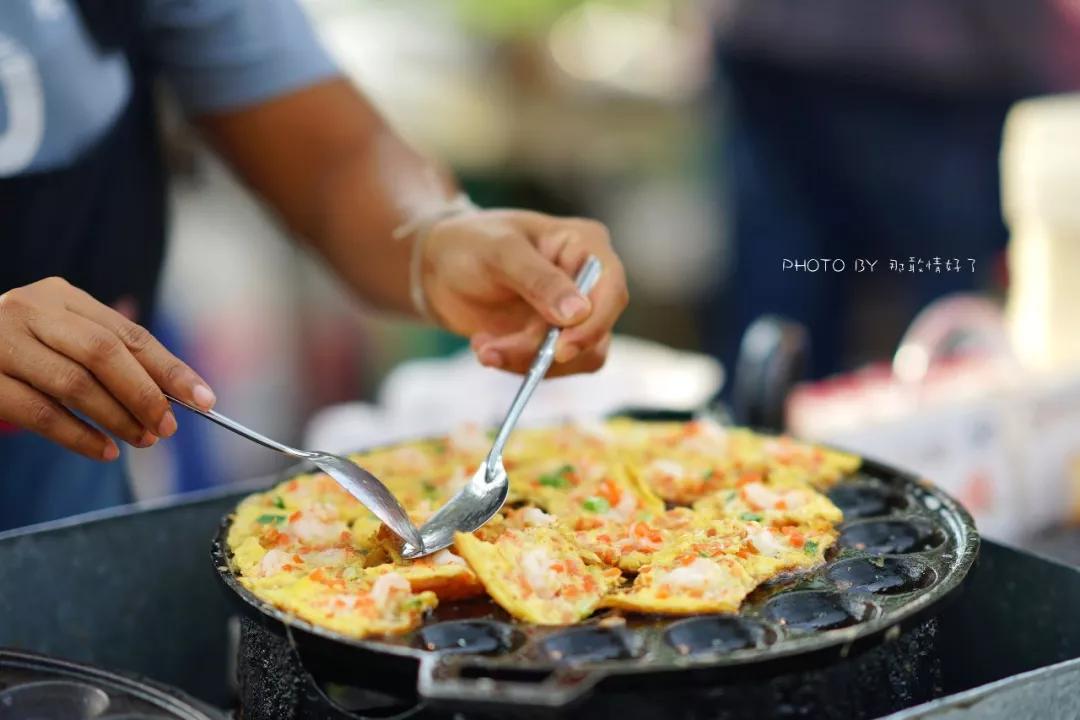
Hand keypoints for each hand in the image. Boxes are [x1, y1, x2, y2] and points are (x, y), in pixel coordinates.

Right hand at [0, 277, 215, 459]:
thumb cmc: (19, 350)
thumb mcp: (60, 337)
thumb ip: (108, 356)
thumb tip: (175, 395)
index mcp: (60, 295)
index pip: (128, 333)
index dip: (170, 368)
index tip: (204, 399)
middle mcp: (29, 310)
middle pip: (103, 353)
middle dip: (145, 394)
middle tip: (169, 427)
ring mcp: (0, 342)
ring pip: (73, 384)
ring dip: (116, 418)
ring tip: (143, 441)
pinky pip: (39, 412)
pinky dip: (78, 436)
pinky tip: (103, 450)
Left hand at [420, 210, 628, 375]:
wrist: (438, 267)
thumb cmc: (470, 243)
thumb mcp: (500, 252)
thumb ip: (539, 280)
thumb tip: (579, 313)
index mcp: (586, 245)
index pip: (612, 290)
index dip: (594, 324)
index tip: (561, 349)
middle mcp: (588, 281)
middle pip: (595, 333)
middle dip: (545, 349)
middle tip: (494, 350)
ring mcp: (572, 314)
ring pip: (574, 358)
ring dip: (526, 361)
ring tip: (483, 347)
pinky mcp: (552, 339)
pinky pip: (550, 367)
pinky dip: (516, 364)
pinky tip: (485, 346)